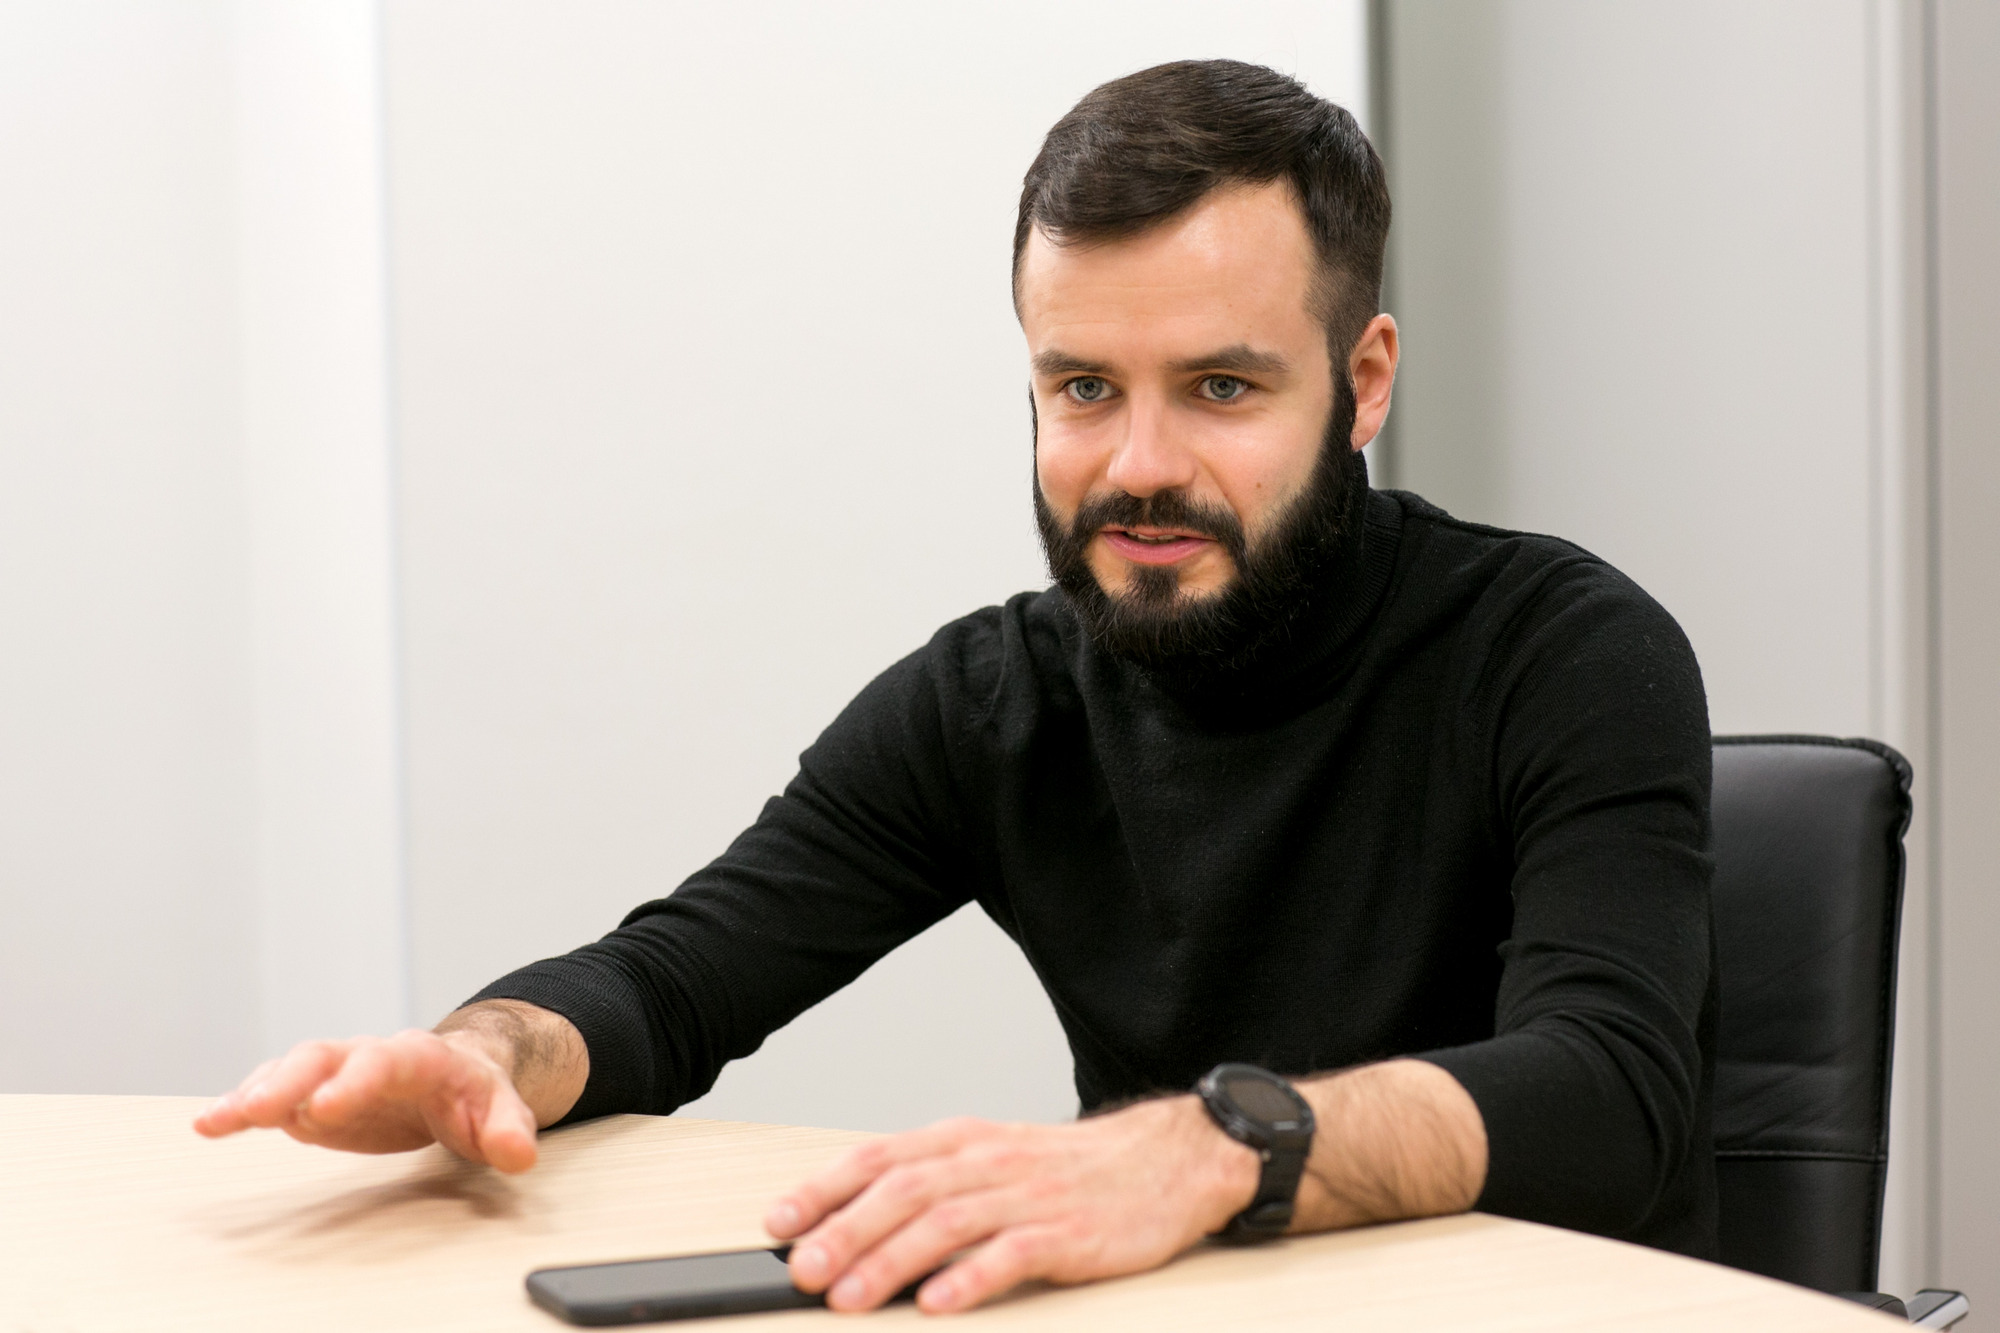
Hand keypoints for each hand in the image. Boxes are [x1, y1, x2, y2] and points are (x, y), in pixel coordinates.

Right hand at [192, 1027, 540, 1172]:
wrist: (457, 1075)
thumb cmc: (477, 1094)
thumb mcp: (503, 1112)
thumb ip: (508, 1130)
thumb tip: (517, 1153)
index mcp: (421, 1056)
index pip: (386, 1060)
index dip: (356, 1081)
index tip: (327, 1108)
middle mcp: (369, 1054)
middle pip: (325, 1056)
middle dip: (292, 1081)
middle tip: (258, 1110)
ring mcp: (336, 1072)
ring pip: (292, 1069)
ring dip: (256, 1092)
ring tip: (220, 1120)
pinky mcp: (313, 1095)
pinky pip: (274, 1093)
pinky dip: (243, 1106)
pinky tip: (213, 1124)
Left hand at [764, 1097, 1258, 1313]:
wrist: (1167, 1161)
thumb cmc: (1069, 1169)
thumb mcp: (993, 1160)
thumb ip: (931, 1186)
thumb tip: (853, 1224)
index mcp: (964, 1140)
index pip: (879, 1157)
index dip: (824, 1189)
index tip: (778, 1221)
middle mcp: (989, 1161)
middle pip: (903, 1191)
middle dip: (845, 1231)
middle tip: (801, 1269)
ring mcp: (1028, 1195)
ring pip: (946, 1223)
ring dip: (892, 1261)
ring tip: (851, 1296)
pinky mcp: (1067, 1232)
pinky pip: (1012, 1253)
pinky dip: (971, 1278)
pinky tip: (940, 1302)